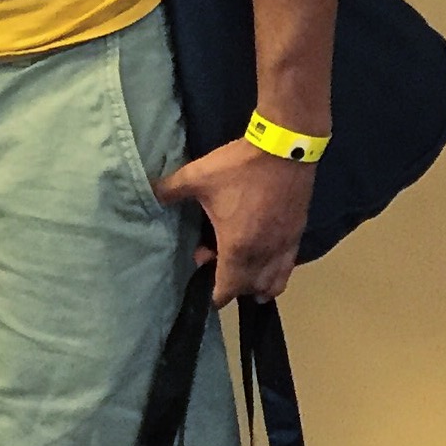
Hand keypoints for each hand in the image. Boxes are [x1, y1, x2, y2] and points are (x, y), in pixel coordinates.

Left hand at [154, 139, 312, 303]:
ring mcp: (284, 246)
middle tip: (212, 259)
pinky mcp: (297, 235)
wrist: (284, 150)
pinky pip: (288, 267)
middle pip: (249, 288)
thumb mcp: (196, 177)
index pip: (227, 288)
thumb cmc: (238, 168)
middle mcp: (264, 254)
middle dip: (230, 283)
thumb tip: (147, 195)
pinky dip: (276, 273)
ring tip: (238, 267)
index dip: (214, 294)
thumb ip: (169, 190)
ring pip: (272, 282)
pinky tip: (265, 261)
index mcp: (238, 247)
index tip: (202, 287)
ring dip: (255, 282)